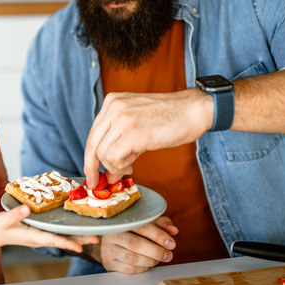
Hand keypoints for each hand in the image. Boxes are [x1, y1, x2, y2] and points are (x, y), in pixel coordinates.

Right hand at [0, 205, 98, 251]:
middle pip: (64, 240)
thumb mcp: (4, 219)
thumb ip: (15, 214)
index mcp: (33, 236)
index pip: (53, 241)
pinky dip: (70, 230)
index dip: (67, 244)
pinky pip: (59, 232)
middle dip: (80, 240)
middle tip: (97, 238)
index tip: (80, 248)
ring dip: (79, 236)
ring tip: (95, 236)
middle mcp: (40, 237)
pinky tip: (78, 226)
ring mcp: (42, 235)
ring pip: (64, 237)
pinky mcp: (42, 231)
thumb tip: (26, 209)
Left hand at [83, 89, 212, 185]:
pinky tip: (133, 163)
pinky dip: (120, 166)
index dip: (90, 157)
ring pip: (102, 153)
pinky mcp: (133, 132)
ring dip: (114, 167)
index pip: (93, 133)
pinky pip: (113, 157)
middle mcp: (114, 107)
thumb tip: (108, 175)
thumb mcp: (139, 129)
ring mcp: (123, 118)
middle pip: (91, 144)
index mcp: (112, 101)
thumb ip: (121, 148)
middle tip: (99, 182)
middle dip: (93, 167)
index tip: (93, 173)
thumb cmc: (171, 119)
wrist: (194, 110)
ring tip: (131, 164)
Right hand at [96, 216, 178, 273]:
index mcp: (123, 220)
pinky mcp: (108, 261)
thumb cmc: (134, 231)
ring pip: (131, 258)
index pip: (142, 227)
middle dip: (155, 251)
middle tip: (168, 256)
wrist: (113, 241)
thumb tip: (174, 231)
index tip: (171, 244)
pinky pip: (128, 268)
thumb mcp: (148, 223)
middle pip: (135, 244)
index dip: (159, 236)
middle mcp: (112, 233)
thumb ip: (162, 225)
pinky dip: (142, 268)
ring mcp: (108, 248)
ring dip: (149, 261)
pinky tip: (147, 264)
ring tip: (158, 260)